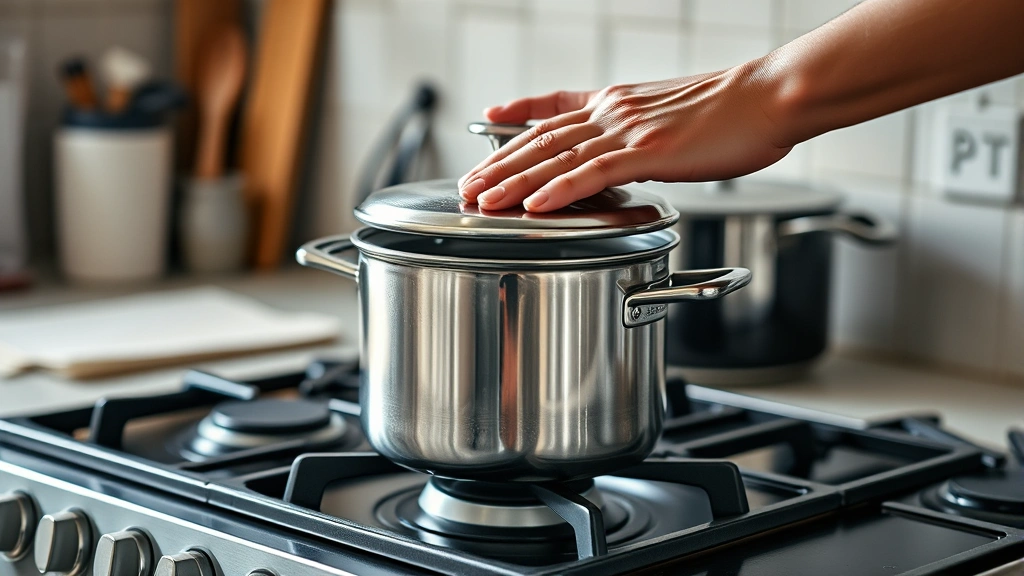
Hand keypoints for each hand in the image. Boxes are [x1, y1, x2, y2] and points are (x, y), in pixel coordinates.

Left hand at [458, 64, 792, 211]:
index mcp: (619, 102)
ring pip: (555, 157)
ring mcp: (628, 130)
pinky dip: (558, 191)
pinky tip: (533, 206)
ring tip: (481, 199)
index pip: (556, 108)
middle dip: (498, 164)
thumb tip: (640, 150)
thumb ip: (646, 130)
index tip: (490, 117)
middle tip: (466, 184)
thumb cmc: (737, 111)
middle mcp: (614, 112)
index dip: (518, 112)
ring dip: (513, 181)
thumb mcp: (678, 112)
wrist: (772, 96)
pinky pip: (592, 174)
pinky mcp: (648, 152)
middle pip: (540, 138)